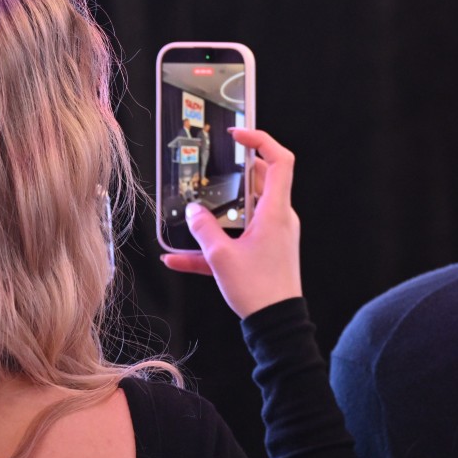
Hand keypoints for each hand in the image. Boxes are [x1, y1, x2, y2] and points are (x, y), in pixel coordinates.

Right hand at [162, 127, 301, 318]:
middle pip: (261, 182)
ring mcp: (273, 235)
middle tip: (214, 166)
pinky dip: (212, 245)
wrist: (276, 325)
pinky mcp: (264, 253)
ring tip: (192, 208)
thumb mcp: (221, 257)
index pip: (280, 161)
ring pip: (244, 211)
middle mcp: (278, 219)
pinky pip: (236, 240)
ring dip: (218, 211)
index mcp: (276, 212)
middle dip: (235, 173)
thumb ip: (204, 230)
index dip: (261, 140)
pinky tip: (176, 258)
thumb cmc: (258, 290)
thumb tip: (192, 211)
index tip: (238, 133)